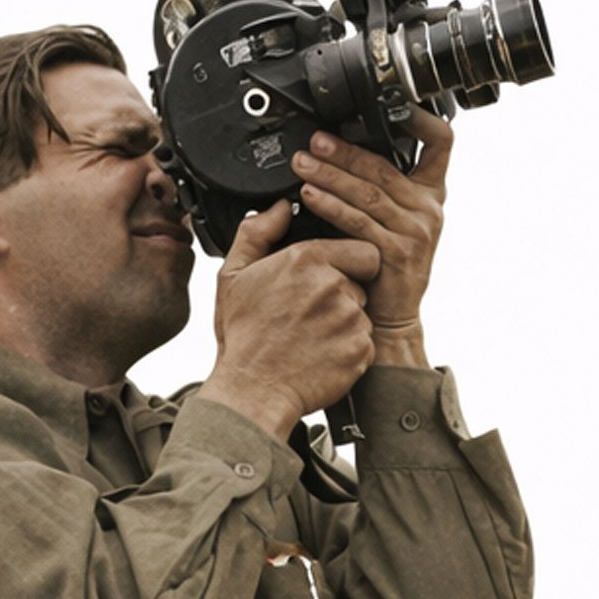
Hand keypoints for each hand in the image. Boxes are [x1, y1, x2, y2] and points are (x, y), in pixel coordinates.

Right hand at [203, 201, 380, 442]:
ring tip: (312, 337)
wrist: (253, 392)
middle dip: (345, 293)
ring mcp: (349, 321)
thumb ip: (257, 233)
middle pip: (362, 282)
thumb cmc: (243, 337)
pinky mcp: (359, 353)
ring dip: (345, 323)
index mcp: (307, 259)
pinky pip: (365, 344)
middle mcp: (334, 286)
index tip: (333, 274)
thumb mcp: (233, 275)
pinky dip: (348, 351)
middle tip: (312, 312)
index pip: (362, 249)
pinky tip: (320, 356)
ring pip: (362, 314)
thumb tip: (281, 207)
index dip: (351, 262)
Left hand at [290, 108, 449, 344]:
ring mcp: (416, 230)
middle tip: (314, 141)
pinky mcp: (398, 253)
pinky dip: (331, 207)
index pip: (440, 142)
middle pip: (384, 165)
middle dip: (343, 150)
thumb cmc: (386, 267)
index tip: (393, 105)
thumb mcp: (395, 220)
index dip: (420, 119)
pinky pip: (359, 222)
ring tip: (302, 165)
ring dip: (330, 175)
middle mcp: (428, 208)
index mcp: (431, 192)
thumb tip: (345, 148)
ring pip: (368, 192)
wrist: (390, 317)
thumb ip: (384, 186)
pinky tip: (310, 197)